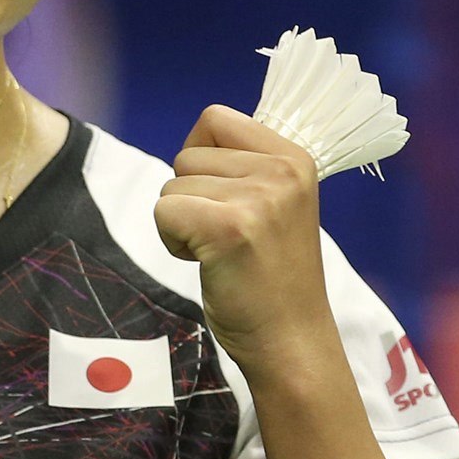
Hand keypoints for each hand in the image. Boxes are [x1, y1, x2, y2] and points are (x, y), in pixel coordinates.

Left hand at [153, 105, 333, 371]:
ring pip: (172, 185)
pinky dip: (172, 240)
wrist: (291, 341)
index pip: (215, 118)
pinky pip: (164, 212)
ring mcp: (257, 198)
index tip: (222, 195)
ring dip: (182, 221)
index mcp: (294, 156)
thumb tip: (200, 134)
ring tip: (222, 251)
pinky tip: (207, 261)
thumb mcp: (275, 202)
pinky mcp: (228, 228)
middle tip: (228, 235)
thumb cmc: (272, 274)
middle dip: (191, 196)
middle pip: (187, 154)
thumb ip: (245, 165)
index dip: (201, 155)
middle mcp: (281, 170)